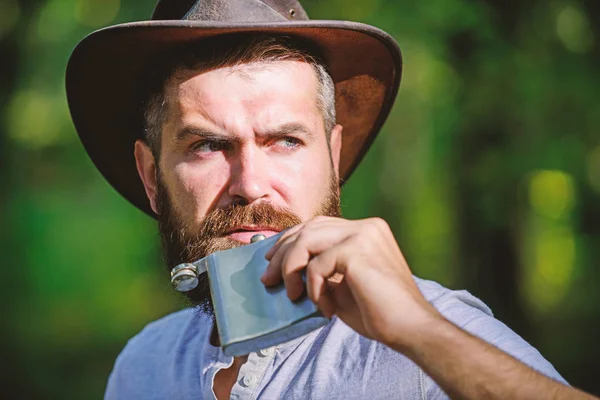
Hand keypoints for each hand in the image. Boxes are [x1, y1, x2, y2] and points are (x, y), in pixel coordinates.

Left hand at [262, 216, 439, 348]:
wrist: (410, 328)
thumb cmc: (379, 312)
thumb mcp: (342, 284)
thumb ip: (322, 270)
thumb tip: (286, 269)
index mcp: (366, 230)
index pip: (318, 225)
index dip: (290, 240)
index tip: (271, 260)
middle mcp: (366, 226)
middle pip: (308, 228)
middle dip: (282, 253)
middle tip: (268, 279)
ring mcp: (363, 234)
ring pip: (307, 240)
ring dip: (291, 269)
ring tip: (292, 295)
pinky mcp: (357, 250)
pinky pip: (317, 265)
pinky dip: (313, 288)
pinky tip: (324, 308)